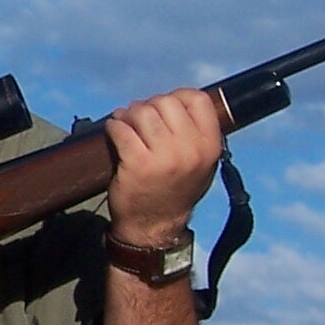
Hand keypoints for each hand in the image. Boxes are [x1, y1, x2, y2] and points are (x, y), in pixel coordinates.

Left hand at [104, 87, 224, 246]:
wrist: (154, 228)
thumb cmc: (174, 192)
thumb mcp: (201, 164)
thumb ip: (196, 133)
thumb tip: (176, 101)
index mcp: (210, 146)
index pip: (198, 99)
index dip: (177, 97)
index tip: (164, 108)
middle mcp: (191, 149)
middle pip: (165, 102)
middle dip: (148, 107)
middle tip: (139, 120)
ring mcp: (164, 156)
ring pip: (141, 111)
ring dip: (128, 115)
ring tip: (126, 125)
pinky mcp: (138, 163)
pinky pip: (121, 128)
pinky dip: (113, 127)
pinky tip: (114, 133)